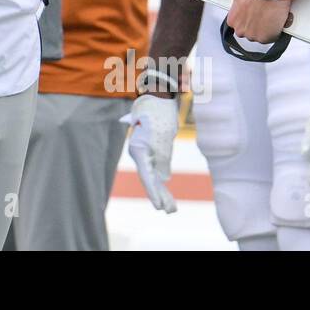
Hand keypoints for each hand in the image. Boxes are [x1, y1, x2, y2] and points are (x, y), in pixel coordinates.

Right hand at [120, 94, 178, 212]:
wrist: (157, 98)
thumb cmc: (159, 115)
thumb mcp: (163, 138)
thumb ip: (163, 158)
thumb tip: (164, 178)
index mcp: (138, 150)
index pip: (145, 175)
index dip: (153, 192)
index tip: (159, 206)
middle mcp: (139, 154)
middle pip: (148, 179)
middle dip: (159, 196)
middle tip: (170, 211)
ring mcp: (145, 154)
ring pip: (152, 177)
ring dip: (162, 192)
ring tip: (171, 209)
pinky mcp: (153, 152)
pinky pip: (157, 171)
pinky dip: (162, 182)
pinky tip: (167, 193)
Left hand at [213, 0, 292, 43]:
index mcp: (232, 20)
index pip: (240, 25)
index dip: (249, 19)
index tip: (255, 13)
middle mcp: (240, 30)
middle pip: (250, 32)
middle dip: (257, 25)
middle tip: (265, 13)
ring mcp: (253, 35)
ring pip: (261, 35)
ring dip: (267, 29)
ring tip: (272, 16)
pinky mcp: (266, 38)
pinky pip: (272, 38)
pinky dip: (276, 32)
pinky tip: (278, 21)